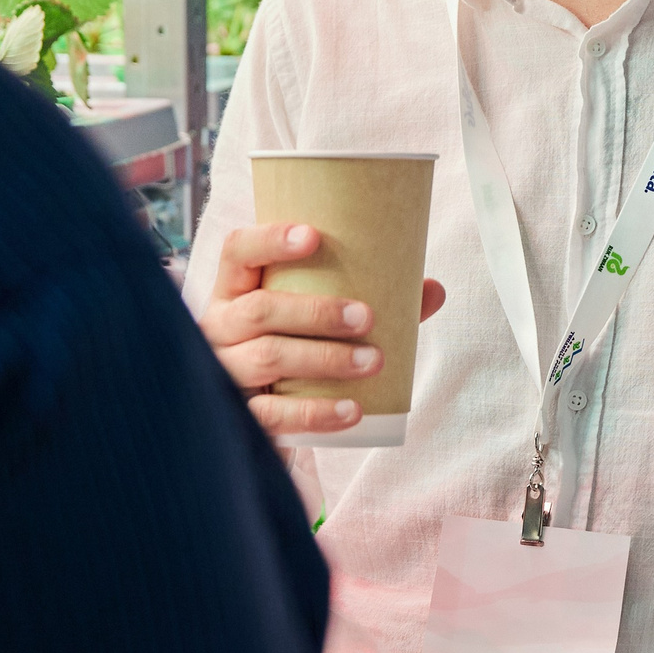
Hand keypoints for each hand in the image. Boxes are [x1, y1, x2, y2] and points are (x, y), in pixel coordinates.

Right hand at [199, 223, 445, 437]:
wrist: (263, 416)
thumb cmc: (293, 349)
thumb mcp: (318, 321)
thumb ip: (372, 302)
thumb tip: (432, 289)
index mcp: (235, 289)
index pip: (239, 251)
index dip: (270, 240)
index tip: (314, 235)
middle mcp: (221, 325)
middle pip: (260, 309)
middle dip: (317, 311)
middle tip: (367, 317)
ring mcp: (225, 370)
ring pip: (268, 357)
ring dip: (325, 358)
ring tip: (373, 361)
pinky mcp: (239, 414)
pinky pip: (273, 413)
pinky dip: (317, 412)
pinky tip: (352, 410)